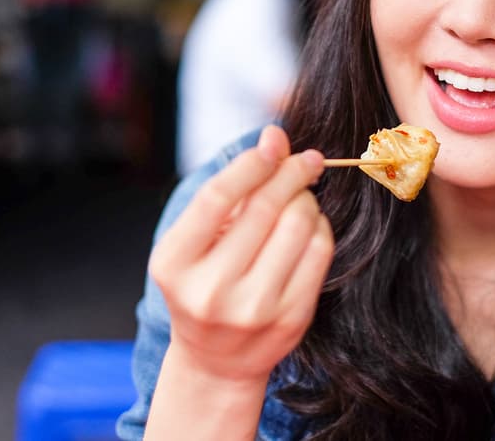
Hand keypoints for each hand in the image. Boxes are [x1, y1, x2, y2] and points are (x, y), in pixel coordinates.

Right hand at [149, 125, 332, 384]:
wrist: (216, 359)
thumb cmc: (204, 282)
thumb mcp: (197, 239)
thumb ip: (233, 187)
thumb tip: (274, 135)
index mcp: (174, 263)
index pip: (218, 196)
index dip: (252, 162)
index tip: (273, 141)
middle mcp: (211, 290)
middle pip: (264, 208)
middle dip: (290, 172)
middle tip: (305, 159)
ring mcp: (253, 309)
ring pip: (298, 226)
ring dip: (306, 199)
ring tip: (300, 197)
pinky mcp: (290, 319)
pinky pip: (319, 252)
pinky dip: (320, 226)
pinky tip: (309, 225)